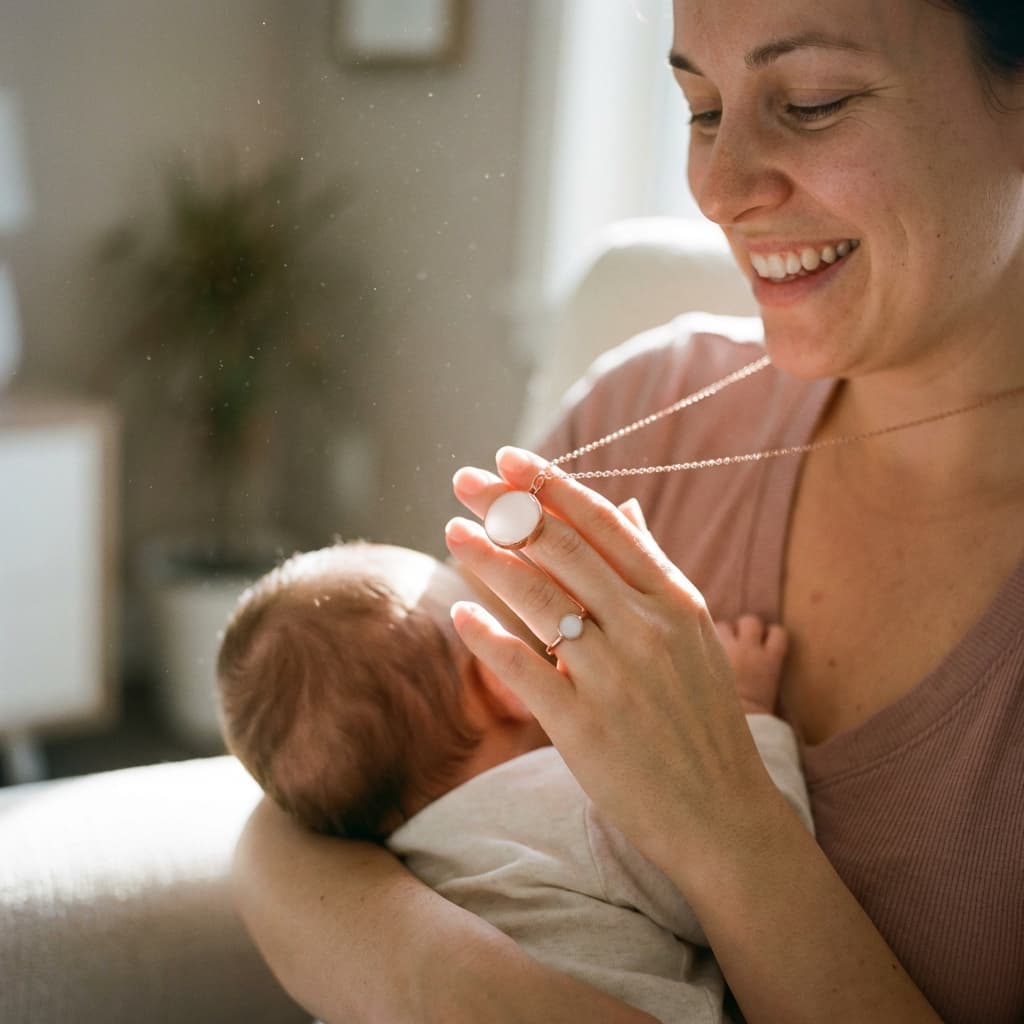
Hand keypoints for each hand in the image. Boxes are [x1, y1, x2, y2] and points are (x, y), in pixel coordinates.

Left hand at [446, 446, 775, 887]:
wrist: (723, 812)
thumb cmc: (702, 718)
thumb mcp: (693, 634)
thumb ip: (652, 569)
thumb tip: (625, 506)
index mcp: (674, 600)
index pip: (603, 525)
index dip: (552, 486)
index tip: (510, 458)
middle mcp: (646, 629)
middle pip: (564, 550)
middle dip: (508, 507)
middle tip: (464, 480)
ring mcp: (615, 677)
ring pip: (538, 599)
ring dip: (488, 558)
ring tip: (452, 531)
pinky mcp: (584, 726)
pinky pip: (523, 668)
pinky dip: (488, 636)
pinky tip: (462, 612)